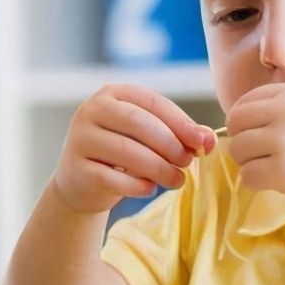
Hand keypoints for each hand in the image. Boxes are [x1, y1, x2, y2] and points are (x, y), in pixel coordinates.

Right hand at [52, 84, 214, 213]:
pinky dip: (137, 186)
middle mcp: (91, 110)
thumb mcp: (148, 138)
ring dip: (159, 168)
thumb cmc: (122, 154)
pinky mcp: (75, 168)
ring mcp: (79, 138)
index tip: (203, 144)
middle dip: (170, 144)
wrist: (83, 183)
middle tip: (187, 162)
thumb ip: (179, 134)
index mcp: (112, 94)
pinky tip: (150, 189)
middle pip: (138, 123)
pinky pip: (112, 178)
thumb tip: (209, 140)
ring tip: (177, 180)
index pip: (152, 102)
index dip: (181, 123)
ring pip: (126, 150)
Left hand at [226, 82, 284, 212]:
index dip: (244, 123)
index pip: (244, 103)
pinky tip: (275, 183)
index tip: (256, 136)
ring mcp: (284, 140)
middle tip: (259, 156)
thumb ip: (282, 108)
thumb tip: (235, 120)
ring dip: (248, 163)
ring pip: (237, 150)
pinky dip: (255, 182)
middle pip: (235, 124)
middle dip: (241, 141)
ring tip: (271, 169)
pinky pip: (247, 176)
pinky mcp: (283, 170)